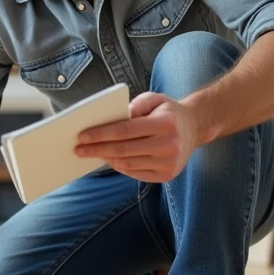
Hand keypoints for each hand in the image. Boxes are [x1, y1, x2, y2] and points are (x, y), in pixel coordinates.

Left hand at [75, 93, 200, 182]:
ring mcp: (169, 163)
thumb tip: (112, 120)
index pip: (125, 131)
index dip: (101, 134)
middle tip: (78, 149)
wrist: (195, 128)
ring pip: (128, 164)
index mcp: (164, 124)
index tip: (82, 136)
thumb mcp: (154, 99)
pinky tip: (110, 159)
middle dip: (97, 149)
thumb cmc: (168, 112)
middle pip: (123, 150)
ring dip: (107, 159)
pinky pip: (136, 173)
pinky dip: (121, 167)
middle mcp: (168, 145)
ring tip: (93, 153)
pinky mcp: (167, 175)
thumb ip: (134, 105)